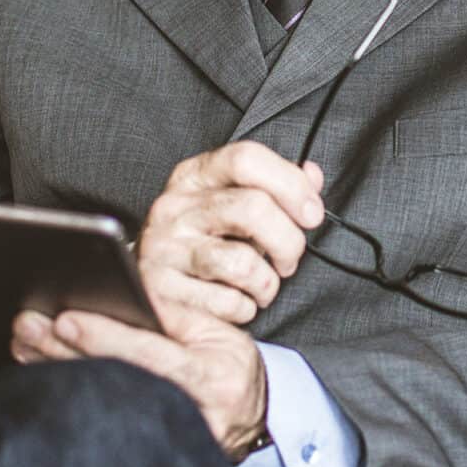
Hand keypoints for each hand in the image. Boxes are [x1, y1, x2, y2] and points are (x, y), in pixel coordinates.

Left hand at [9, 302, 268, 458]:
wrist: (254, 422)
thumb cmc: (232, 370)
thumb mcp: (217, 332)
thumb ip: (173, 313)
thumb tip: (129, 287)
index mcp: (209, 377)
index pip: (148, 354)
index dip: (105, 336)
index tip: (65, 319)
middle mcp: (189, 413)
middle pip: (114, 380)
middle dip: (64, 351)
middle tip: (28, 326)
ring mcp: (167, 439)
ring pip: (100, 405)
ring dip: (56, 371)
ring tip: (24, 343)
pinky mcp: (147, 452)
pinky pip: (102, 422)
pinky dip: (69, 396)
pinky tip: (41, 373)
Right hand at [136, 141, 324, 324]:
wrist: (154, 287)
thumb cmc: (205, 241)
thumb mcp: (234, 203)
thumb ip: (276, 188)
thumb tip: (312, 175)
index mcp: (193, 176)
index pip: (246, 158)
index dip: (290, 184)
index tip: (311, 213)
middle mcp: (173, 207)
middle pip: (252, 208)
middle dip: (288, 241)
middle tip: (289, 259)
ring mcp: (163, 248)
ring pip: (242, 262)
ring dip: (267, 282)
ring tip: (261, 285)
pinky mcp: (162, 290)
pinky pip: (227, 301)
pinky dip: (244, 308)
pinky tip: (234, 301)